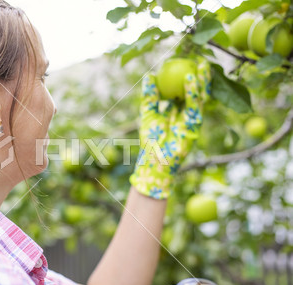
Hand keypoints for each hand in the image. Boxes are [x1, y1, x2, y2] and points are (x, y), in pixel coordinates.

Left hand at [129, 59, 210, 199]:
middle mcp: (186, 115)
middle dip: (200, 77)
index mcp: (176, 111)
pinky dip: (193, 93)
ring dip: (201, 82)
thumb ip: (150, 96)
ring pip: (199, 98)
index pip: (184, 92)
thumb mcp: (148, 113)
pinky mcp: (193, 126)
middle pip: (195, 93)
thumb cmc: (150, 139)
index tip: (186, 63)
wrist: (154, 160)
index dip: (187, 78)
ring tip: (200, 66)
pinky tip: (191, 80)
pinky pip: (194, 106)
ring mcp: (191, 120)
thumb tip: (149, 75)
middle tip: (199, 60)